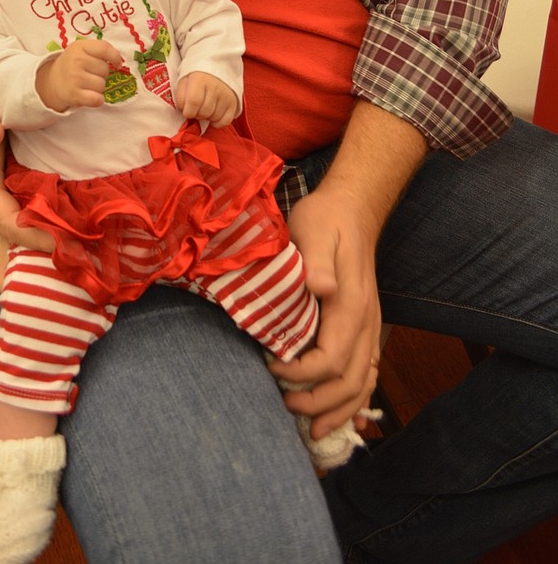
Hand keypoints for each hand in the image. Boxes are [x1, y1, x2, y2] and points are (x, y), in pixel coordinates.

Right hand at [0, 77, 52, 285]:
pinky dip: (41, 249)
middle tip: (67, 292)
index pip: (8, 224)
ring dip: (36, 270)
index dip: (37, 237)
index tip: (68, 243)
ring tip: (75, 281)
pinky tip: (70, 252)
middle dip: (29, 282)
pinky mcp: (2, 204)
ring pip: (10, 255)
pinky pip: (20, 237)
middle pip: (1, 261)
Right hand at [36, 38, 121, 111]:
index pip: (104, 48)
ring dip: (98, 88)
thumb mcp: (82, 50)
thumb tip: (119, 61)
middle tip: (89, 75)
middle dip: (101, 74)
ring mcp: (74, 77)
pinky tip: (89, 96)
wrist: (52, 82)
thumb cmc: (73, 64)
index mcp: (80, 47)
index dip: (115, 57)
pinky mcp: (74, 95)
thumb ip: (100, 50)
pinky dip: (97, 100)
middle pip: (105, 70)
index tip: (117, 64)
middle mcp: (76, 60)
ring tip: (86, 85)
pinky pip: (97, 99)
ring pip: (102, 85)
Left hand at [174, 72, 238, 127]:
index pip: (193, 102)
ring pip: (214, 117)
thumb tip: (184, 111)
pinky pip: (225, 121)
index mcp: (200, 79)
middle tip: (196, 108)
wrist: (216, 67)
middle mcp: (215, 87)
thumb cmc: (196, 77)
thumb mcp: (183, 81)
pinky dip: (217, 122)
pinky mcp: (233, 103)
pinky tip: (213, 114)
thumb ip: (180, 96)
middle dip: (196, 114)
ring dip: (206, 117)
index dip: (188, 112)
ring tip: (204, 108)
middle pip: (204, 112)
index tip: (187, 110)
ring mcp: (226, 95)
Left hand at [272, 101, 424, 439]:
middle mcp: (365, 323)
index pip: (330, 359)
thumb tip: (320, 287)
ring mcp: (368, 326)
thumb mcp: (313, 230)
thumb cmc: (326, 219)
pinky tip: (341, 413)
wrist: (352, 209)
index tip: (271, 366)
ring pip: (363, 383)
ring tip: (313, 430)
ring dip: (340, 410)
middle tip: (287, 407)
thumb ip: (318, 261)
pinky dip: (354, 398)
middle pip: (350, 382)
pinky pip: (366, 372)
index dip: (301, 374)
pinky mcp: (363, 326)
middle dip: (319, 404)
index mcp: (350, 307)